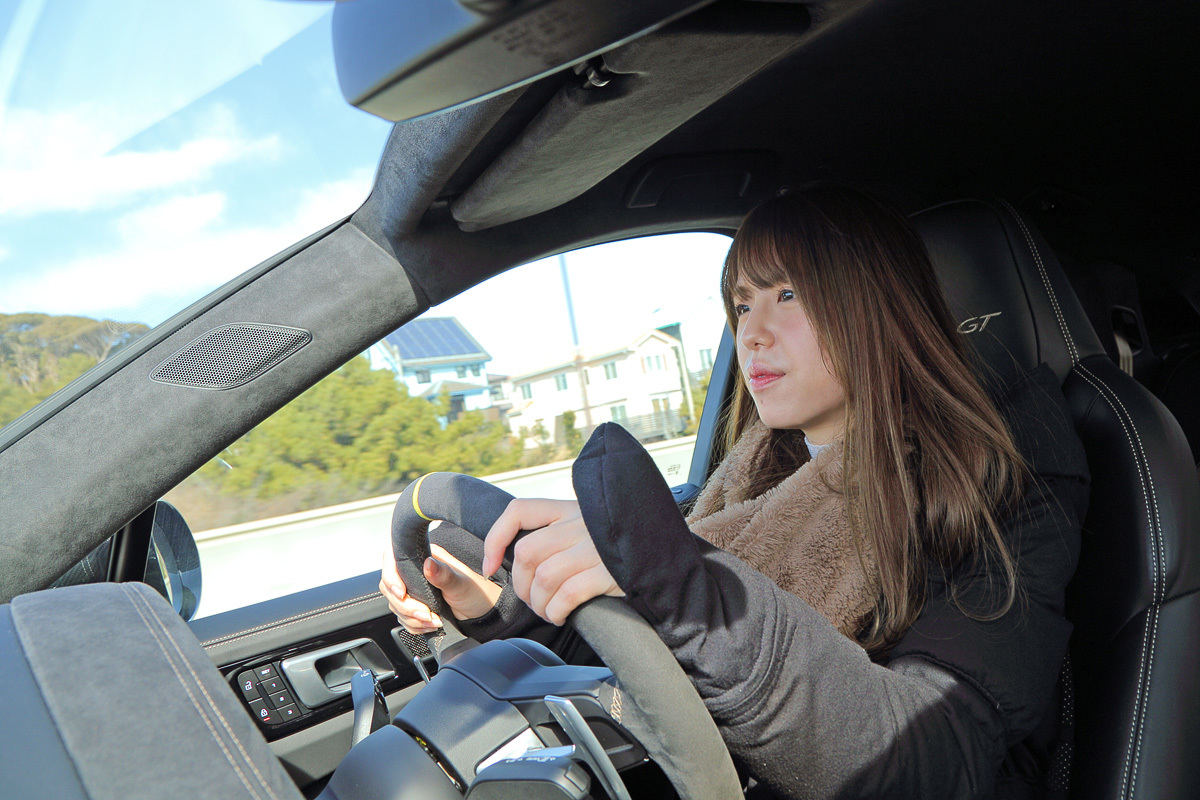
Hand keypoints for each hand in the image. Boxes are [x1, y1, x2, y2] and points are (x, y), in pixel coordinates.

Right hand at [379, 543, 501, 634]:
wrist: (483, 614)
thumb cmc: (477, 593)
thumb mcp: (462, 584)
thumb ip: (444, 575)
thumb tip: (428, 563)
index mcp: (425, 557)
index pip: (393, 560)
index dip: (391, 577)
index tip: (402, 594)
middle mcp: (416, 572)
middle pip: (390, 587)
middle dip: (406, 605)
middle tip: (426, 613)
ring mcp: (414, 590)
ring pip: (395, 605)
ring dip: (412, 618)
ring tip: (434, 620)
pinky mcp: (416, 606)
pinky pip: (403, 618)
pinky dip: (415, 625)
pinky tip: (431, 624)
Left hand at [483, 498, 623, 625]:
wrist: (669, 559)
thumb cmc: (624, 550)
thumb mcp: (590, 531)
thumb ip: (560, 537)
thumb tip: (518, 564)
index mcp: (572, 510)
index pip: (520, 510)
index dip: (496, 538)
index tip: (490, 565)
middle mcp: (581, 523)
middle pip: (527, 552)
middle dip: (520, 586)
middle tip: (532, 601)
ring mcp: (596, 546)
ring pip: (544, 577)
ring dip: (539, 603)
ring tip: (549, 612)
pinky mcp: (611, 571)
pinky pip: (568, 594)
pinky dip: (557, 610)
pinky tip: (562, 615)